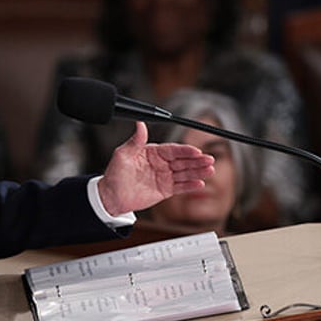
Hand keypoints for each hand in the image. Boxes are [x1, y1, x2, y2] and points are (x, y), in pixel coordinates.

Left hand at [97, 122, 214, 215]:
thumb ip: (135, 141)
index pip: (172, 150)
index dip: (185, 150)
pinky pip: (180, 186)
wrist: (111, 196)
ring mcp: (164, 176)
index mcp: (153, 152)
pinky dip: (190, 185)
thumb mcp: (122, 155)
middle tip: (209, 160)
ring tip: (210, 170)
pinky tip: (200, 183)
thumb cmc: (114, 174)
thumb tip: (139, 124)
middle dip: (197, 160)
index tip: (196, 151)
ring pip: (184, 173)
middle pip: (182, 160)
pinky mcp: (165, 190)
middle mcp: (161, 163)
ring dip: (198, 171)